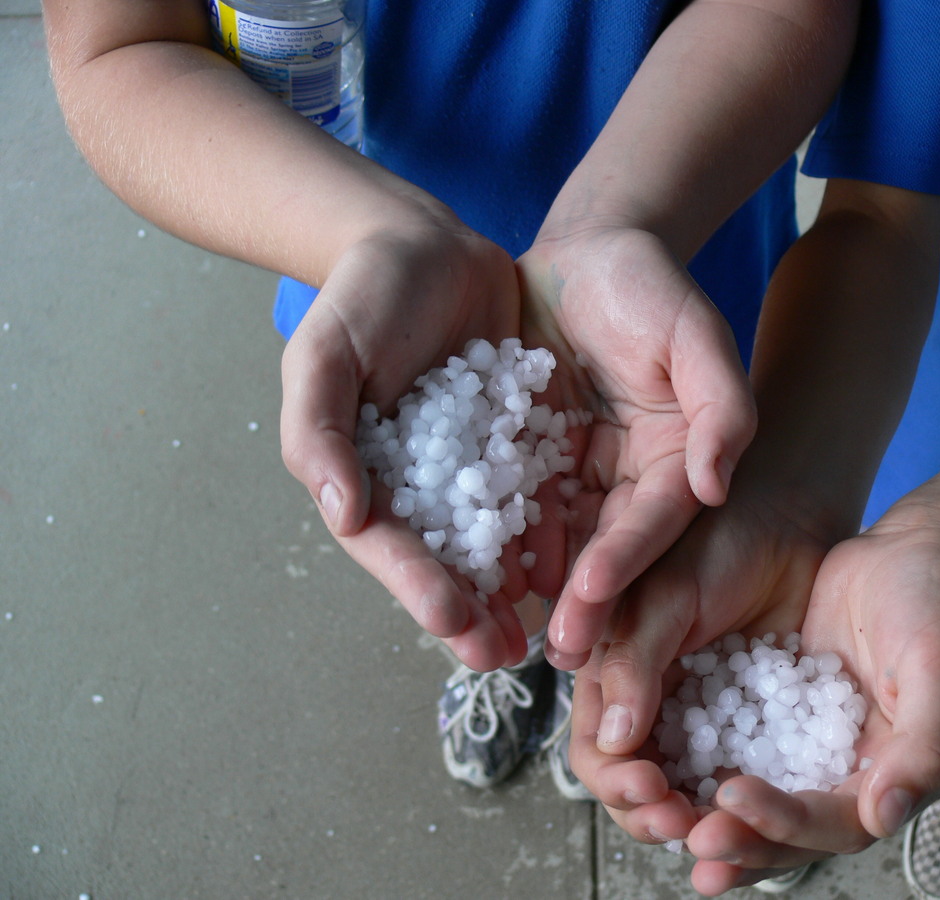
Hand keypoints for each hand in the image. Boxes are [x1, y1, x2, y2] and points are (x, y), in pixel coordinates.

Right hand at [281, 228, 542, 671]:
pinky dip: (553, 527)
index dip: (419, 586)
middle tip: (506, 655)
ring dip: (517, 585)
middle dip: (473, 610)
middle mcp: (420, 480)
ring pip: (496, 536)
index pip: (392, 544)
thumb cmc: (361, 296)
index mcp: (367, 474)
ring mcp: (471, 462)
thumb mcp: (325, 351)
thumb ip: (320, 430)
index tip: (453, 625)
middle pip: (446, 557)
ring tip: (549, 628)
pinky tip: (580, 561)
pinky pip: (537, 489)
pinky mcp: (516, 437)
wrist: (425, 245)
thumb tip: (339, 512)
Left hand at [516, 224, 757, 668]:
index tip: (593, 593)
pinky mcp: (531, 457)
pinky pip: (512, 502)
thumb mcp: (696, 331)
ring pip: (559, 535)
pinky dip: (497, 537)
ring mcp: (577, 469)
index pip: (656, 517)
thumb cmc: (648, 283)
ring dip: (537, 583)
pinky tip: (474, 572)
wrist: (583, 251)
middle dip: (586, 596)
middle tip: (559, 647)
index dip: (628, 556)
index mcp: (677, 455)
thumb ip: (721, 404)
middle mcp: (629, 475)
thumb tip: (718, 487)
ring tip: (509, 627)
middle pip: (609, 543)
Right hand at [564, 454, 841, 884]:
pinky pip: (739, 775)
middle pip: (634, 782)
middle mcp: (650, 699)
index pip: (595, 746)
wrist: (795, 513)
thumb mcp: (670, 592)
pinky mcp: (751, 719)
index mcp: (614, 668)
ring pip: (684, 790)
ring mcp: (701, 714)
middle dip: (651, 810)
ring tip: (723, 827)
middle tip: (684, 819)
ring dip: (695, 818)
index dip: (614, 777)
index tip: (649, 786)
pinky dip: (743, 804)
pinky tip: (761, 813)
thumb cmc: (722, 536)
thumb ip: (635, 660)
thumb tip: (612, 738)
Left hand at [682, 521, 939, 892]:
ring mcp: (812, 742)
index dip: (783, 822)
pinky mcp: (780, 707)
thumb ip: (923, 748)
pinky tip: (659, 761)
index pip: (834, 824)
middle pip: (788, 830)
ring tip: (662, 823)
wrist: (917, 547)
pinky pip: (738, 742)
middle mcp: (851, 772)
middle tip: (689, 840)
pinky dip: (702, 758)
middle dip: (739, 838)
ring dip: (714, 815)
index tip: (730, 797)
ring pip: (758, 796)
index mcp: (896, 776)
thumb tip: (884, 818)